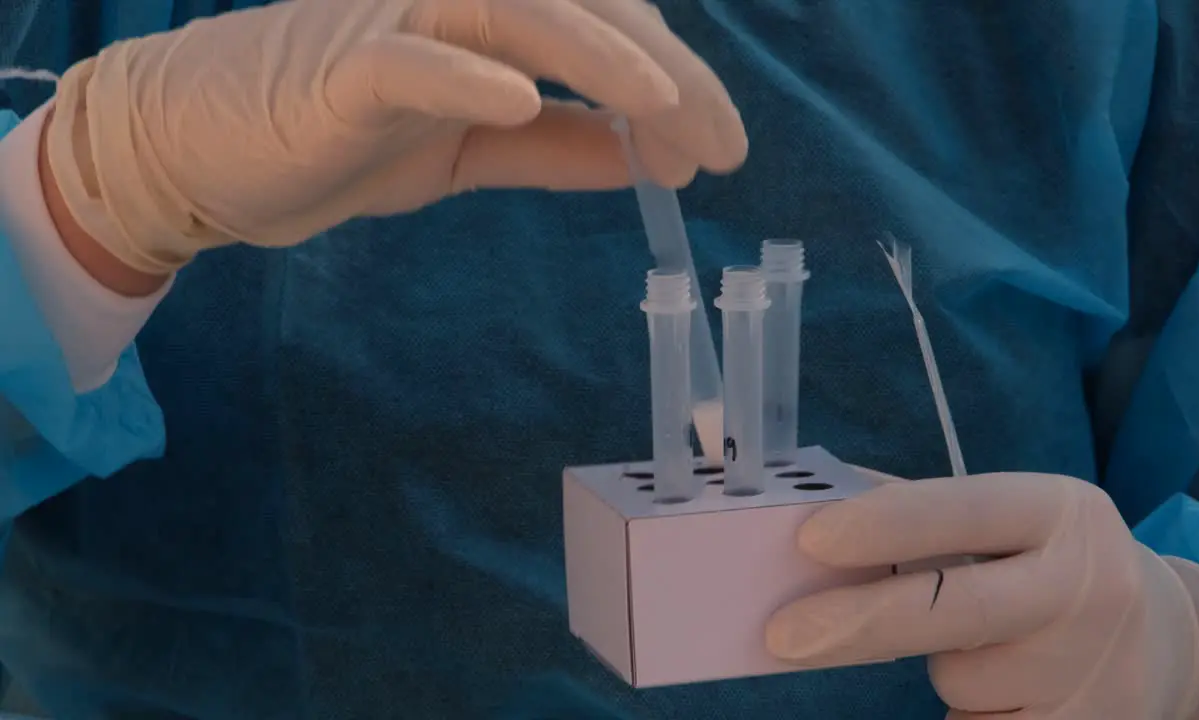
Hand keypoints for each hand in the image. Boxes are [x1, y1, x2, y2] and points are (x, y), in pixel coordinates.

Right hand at [44, 0, 746, 276]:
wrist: (207, 154)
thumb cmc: (339, 138)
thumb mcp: (469, 153)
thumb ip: (552, 149)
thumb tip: (642, 158)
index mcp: (493, 23)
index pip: (607, 29)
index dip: (676, 82)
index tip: (722, 149)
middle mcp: (457, 5)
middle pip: (584, 13)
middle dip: (666, 76)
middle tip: (723, 146)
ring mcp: (399, 21)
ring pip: (515, 13)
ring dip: (598, 55)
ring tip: (664, 107)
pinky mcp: (341, 67)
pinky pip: (409, 60)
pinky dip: (464, 75)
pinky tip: (523, 99)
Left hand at [765, 473, 1198, 718]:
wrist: (1165, 644)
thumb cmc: (1047, 565)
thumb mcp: (1009, 520)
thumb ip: (917, 509)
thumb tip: (801, 498)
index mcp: (1060, 511)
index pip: (965, 510)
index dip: (887, 524)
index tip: (812, 539)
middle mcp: (1088, 586)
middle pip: (951, 609)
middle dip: (858, 623)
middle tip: (783, 636)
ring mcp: (1090, 668)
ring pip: (958, 677)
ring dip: (946, 668)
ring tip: (992, 647)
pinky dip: (973, 711)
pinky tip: (1011, 688)